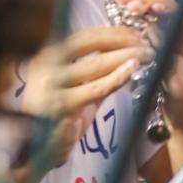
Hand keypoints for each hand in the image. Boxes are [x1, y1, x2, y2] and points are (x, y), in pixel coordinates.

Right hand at [20, 25, 145, 180]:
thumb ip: (96, 68)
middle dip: (121, 40)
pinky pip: (96, 88)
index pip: (84, 35)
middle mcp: (44, 65)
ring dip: (124, 57)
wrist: (37, 150)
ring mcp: (50, 84)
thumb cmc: (60, 117)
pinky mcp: (60, 105)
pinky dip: (117, 77)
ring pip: (95, 64)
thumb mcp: (78, 86)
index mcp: (47, 56)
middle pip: (88, 43)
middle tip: (144, 43)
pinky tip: (132, 70)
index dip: (112, 32)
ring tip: (145, 55)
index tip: (135, 33)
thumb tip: (121, 46)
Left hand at [111, 0, 182, 118]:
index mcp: (144, 6)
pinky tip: (157, 11)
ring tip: (132, 6)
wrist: (180, 91)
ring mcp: (175, 17)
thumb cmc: (156, 69)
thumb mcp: (131, 48)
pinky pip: (179, 14)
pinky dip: (166, 8)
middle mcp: (160, 7)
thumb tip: (96, 23)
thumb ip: (120, 32)